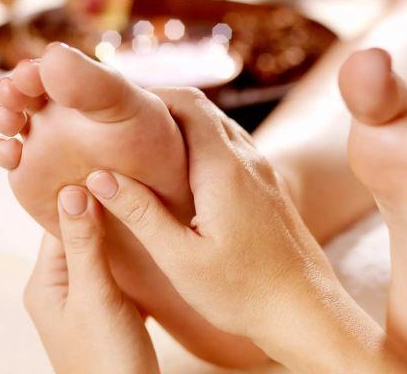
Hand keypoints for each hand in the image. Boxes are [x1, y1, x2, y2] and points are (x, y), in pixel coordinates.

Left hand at [23, 187, 158, 373]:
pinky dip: (130, 258)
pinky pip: (115, 274)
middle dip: (102, 209)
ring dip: (118, 234)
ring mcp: (83, 303)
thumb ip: (85, 245)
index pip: (57, 222)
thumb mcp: (96, 296)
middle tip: (131, 175)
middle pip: (78, 235)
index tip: (104, 162)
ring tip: (143, 203)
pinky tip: (150, 243)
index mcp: (45, 283)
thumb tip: (73, 190)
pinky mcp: (107, 314)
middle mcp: (59, 290)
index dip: (78, 192)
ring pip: (100, 254)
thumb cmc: (107, 360)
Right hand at [84, 88, 406, 372]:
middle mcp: (248, 160)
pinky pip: (231, 149)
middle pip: (201, 109)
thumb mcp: (181, 259)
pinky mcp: (267, 189)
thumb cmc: (244, 292)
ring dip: (181, 127)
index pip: (186, 103)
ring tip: (142, 146)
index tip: (114, 107)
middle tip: (120, 125)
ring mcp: (262, 172)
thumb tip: (99, 176)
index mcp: (224, 168)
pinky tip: (179, 176)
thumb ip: (141, 214)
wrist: (307, 311)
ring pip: (217, 128)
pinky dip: (201, 146)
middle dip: (160, 106)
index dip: (148, 94)